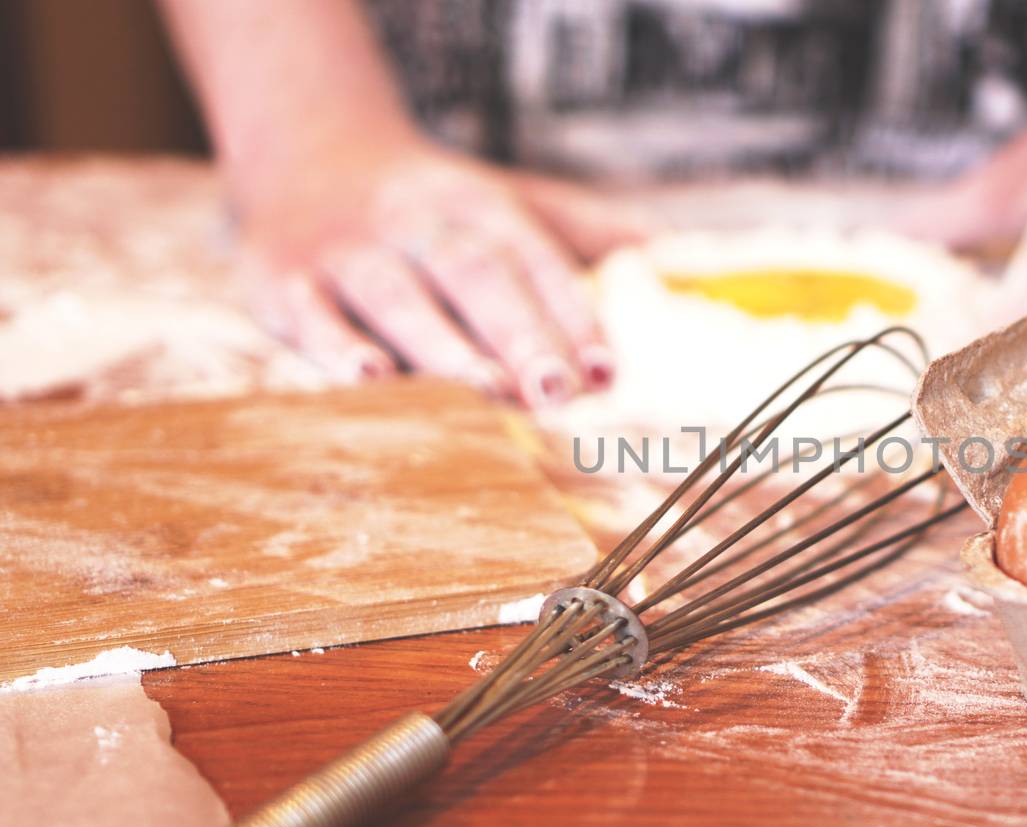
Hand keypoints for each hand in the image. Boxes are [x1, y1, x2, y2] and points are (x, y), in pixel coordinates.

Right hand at [233, 138, 651, 405]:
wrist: (306, 151)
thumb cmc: (434, 207)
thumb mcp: (507, 199)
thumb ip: (580, 229)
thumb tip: (662, 252)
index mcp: (479, 206)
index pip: (534, 260)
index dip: (571, 316)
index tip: (607, 372)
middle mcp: (417, 224)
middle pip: (474, 275)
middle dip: (518, 333)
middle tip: (555, 391)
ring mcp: (348, 252)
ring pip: (398, 298)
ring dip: (443, 348)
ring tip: (486, 393)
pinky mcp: (283, 280)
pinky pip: (310, 314)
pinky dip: (335, 348)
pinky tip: (367, 382)